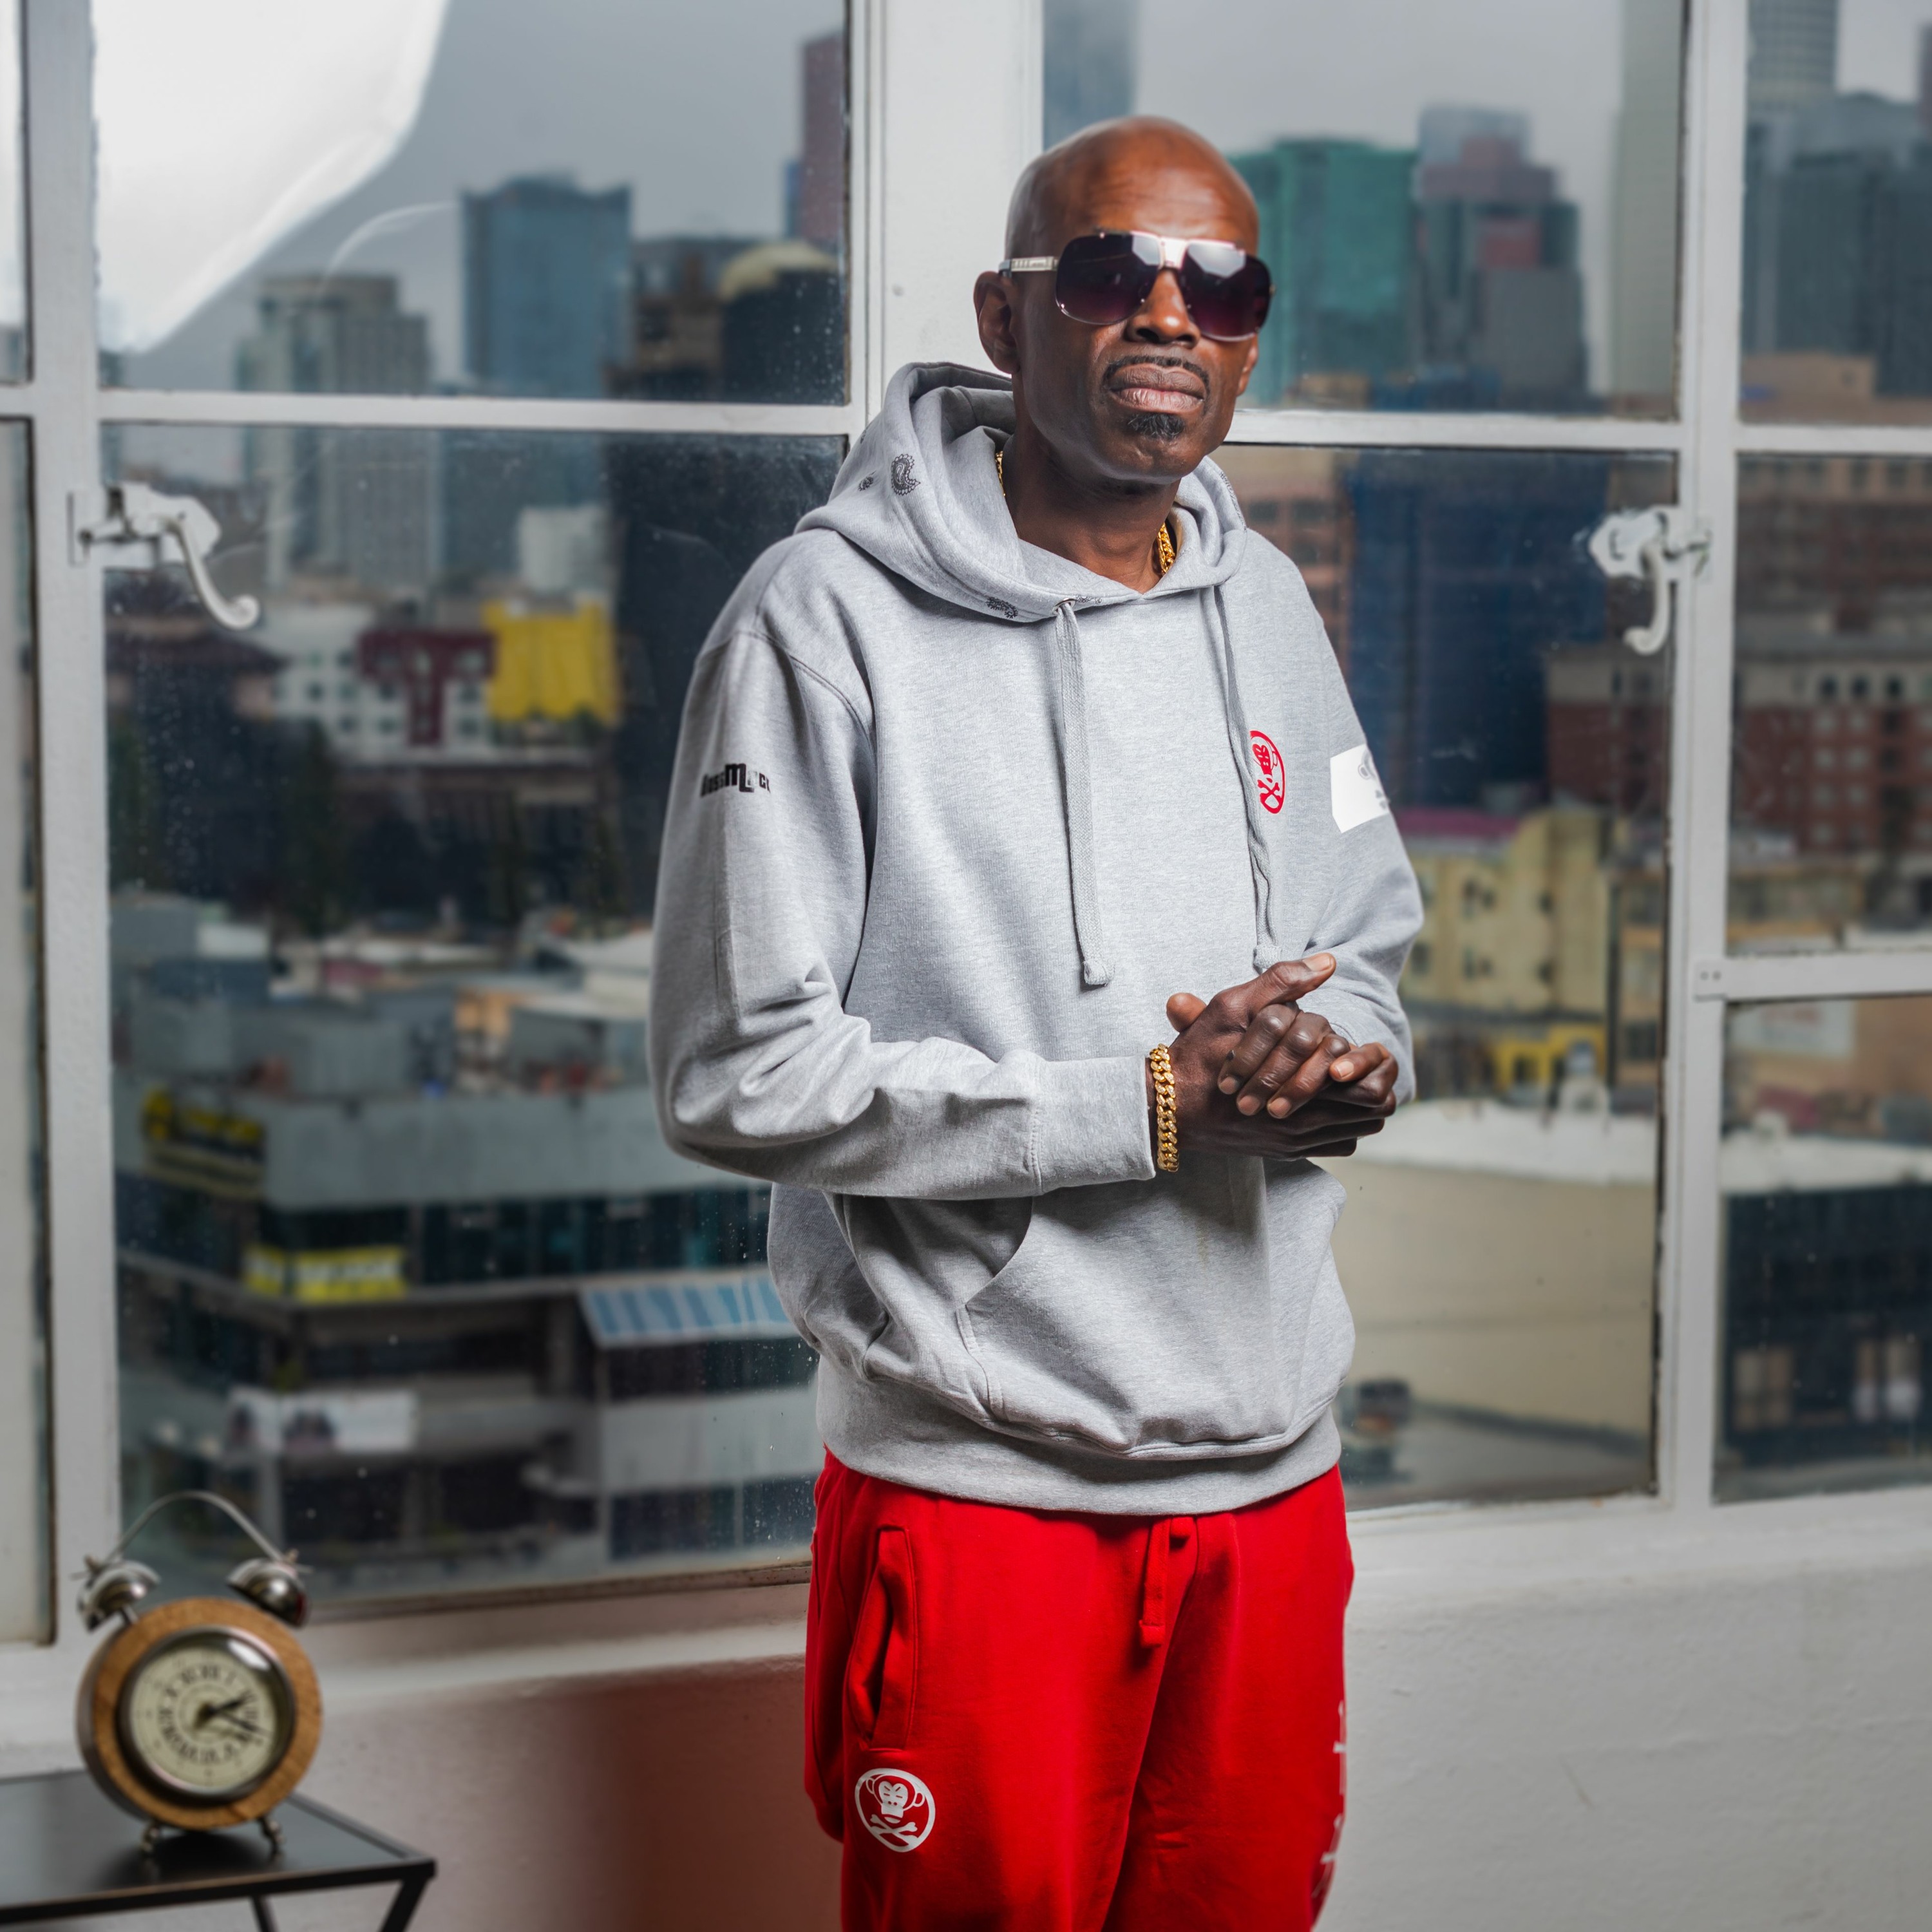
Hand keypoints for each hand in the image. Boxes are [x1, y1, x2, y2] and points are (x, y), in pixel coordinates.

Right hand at [1154, 956, 1398, 1160]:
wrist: (1166, 1107)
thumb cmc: (1198, 1055)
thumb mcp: (1235, 1007)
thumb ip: (1283, 981)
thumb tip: (1329, 962)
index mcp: (1299, 1082)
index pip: (1366, 1080)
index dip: (1371, 1062)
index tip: (1356, 1047)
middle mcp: (1304, 1119)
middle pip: (1371, 1106)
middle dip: (1371, 1082)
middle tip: (1358, 1063)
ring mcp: (1297, 1140)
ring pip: (1359, 1128)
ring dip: (1358, 1106)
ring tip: (1346, 1082)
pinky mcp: (1287, 1152)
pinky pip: (1338, 1146)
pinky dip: (1341, 1128)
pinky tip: (1327, 1107)